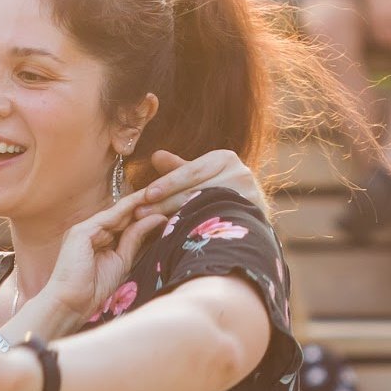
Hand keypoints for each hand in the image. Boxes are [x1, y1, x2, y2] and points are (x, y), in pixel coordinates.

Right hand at [39, 194, 166, 322]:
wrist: (70, 304)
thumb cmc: (93, 290)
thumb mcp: (121, 262)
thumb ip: (134, 240)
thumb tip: (155, 220)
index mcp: (98, 239)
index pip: (124, 222)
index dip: (144, 214)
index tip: (166, 206)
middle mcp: (90, 230)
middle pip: (122, 214)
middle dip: (144, 204)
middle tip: (169, 192)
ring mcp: (84, 229)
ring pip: (117, 212)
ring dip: (139, 201)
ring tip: (160, 192)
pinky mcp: (81, 232)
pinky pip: (109, 217)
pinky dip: (127, 208)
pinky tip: (144, 201)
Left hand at [135, 149, 263, 216]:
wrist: (250, 212)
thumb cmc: (217, 188)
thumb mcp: (199, 174)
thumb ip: (178, 168)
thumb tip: (155, 156)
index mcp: (224, 158)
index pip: (191, 171)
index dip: (168, 183)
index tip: (146, 194)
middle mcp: (240, 175)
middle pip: (195, 191)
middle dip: (164, 203)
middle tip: (139, 213)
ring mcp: (249, 197)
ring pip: (204, 209)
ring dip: (175, 218)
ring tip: (150, 225)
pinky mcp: (251, 217)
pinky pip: (216, 224)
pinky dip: (193, 228)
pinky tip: (174, 235)